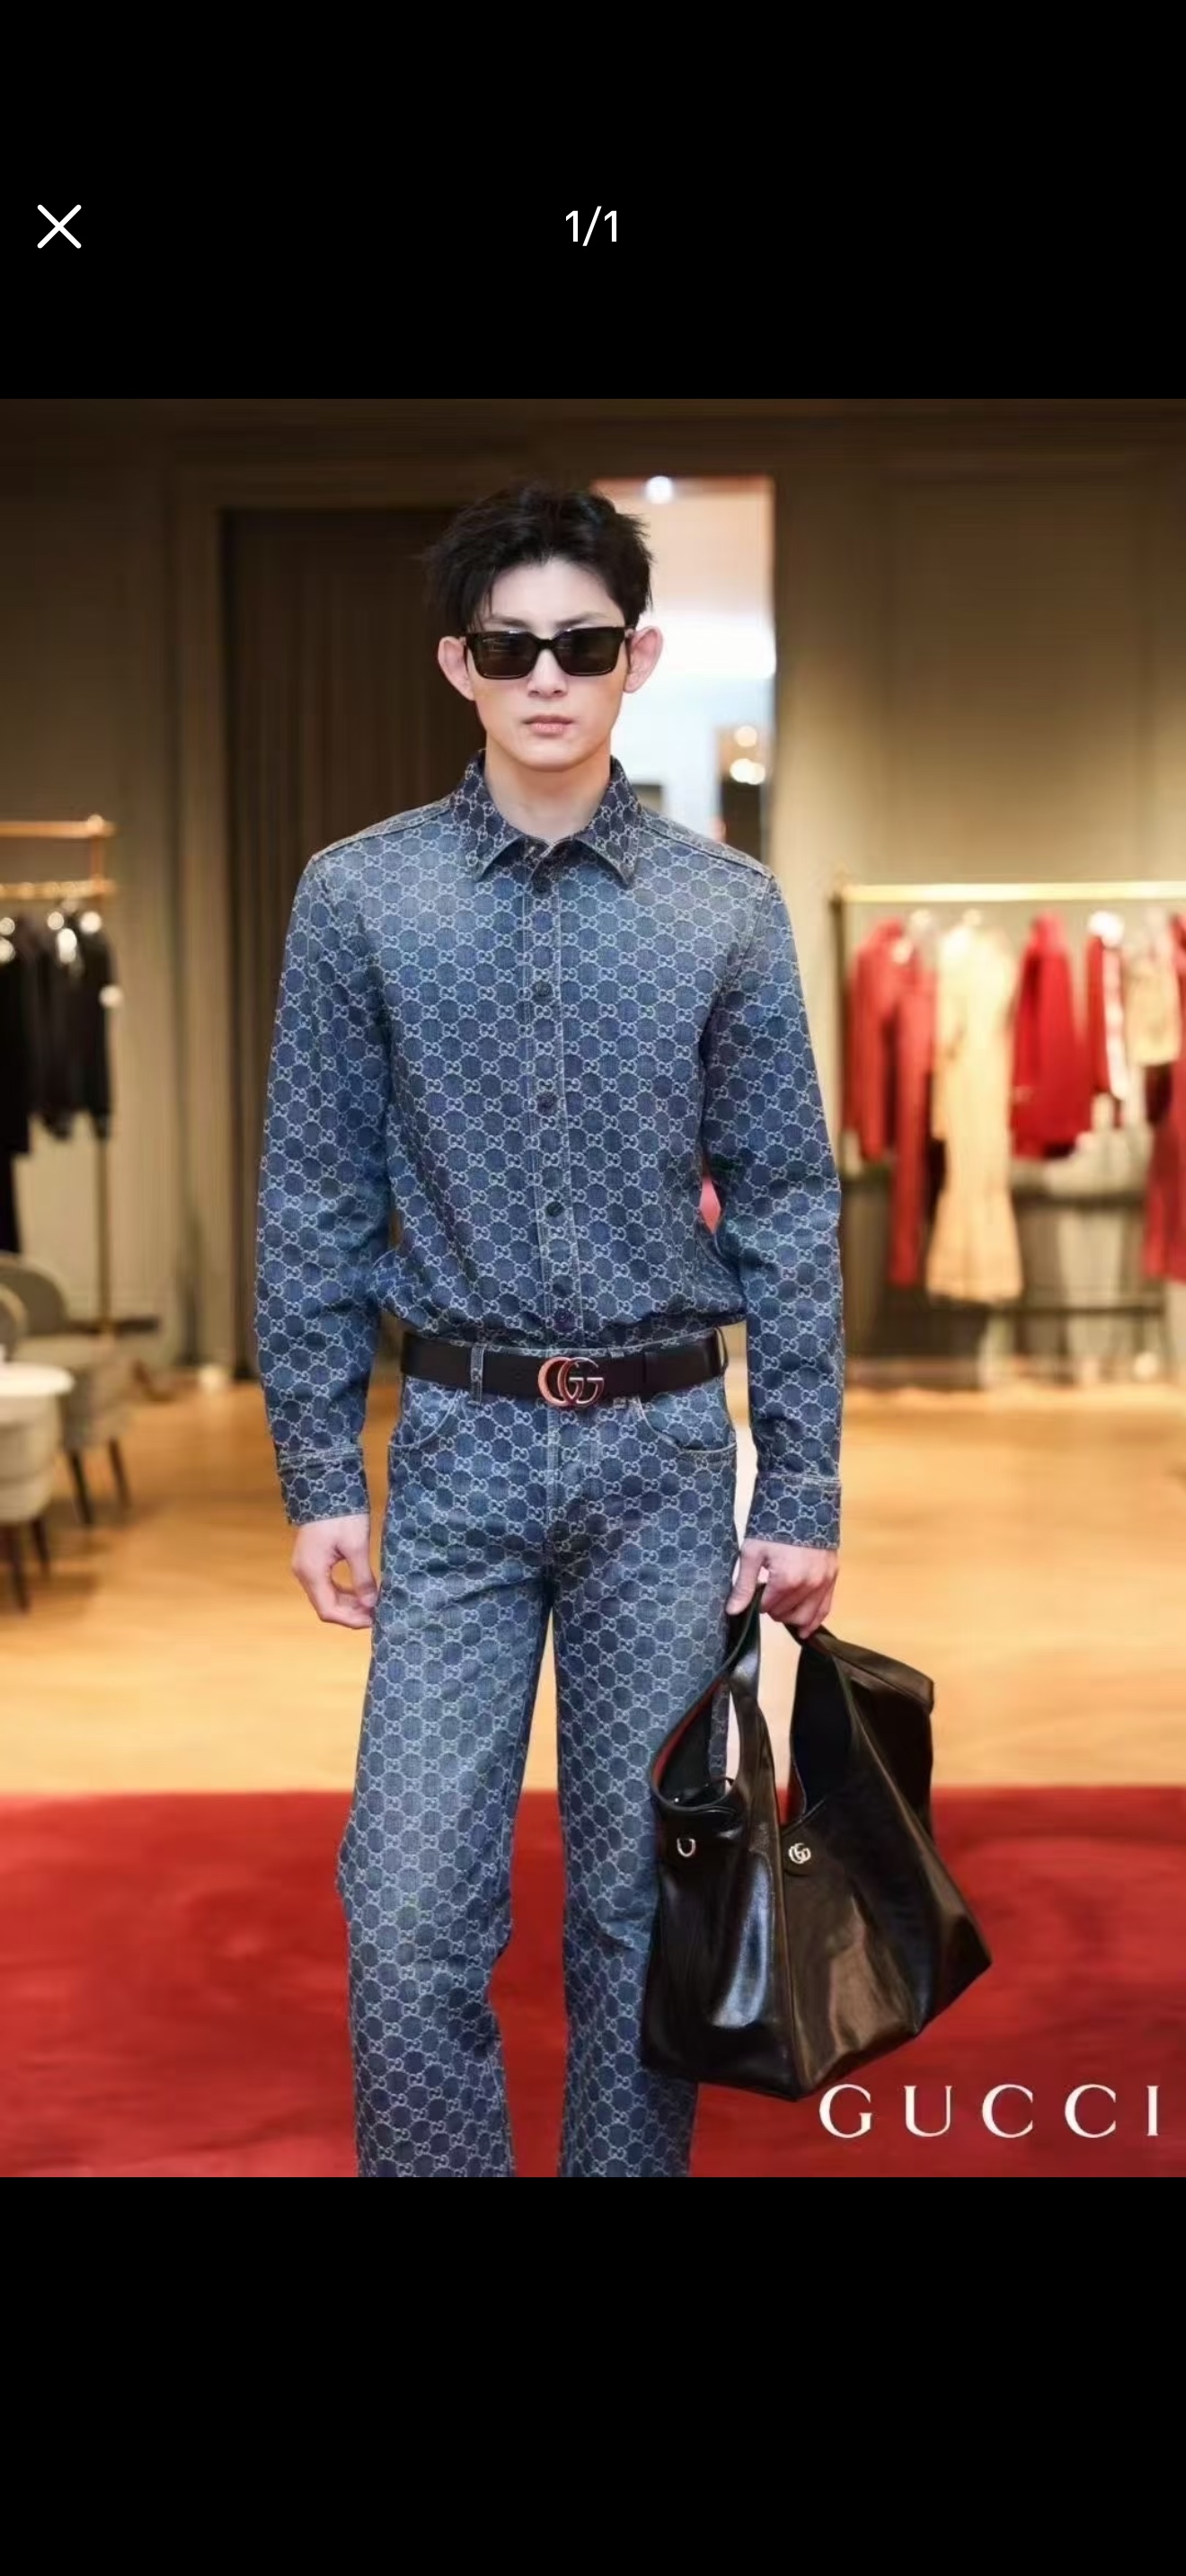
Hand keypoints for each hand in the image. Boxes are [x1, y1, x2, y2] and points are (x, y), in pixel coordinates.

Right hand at [291, 1514, 377, 1628]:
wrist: (326, 1485)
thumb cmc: (341, 1514)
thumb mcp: (357, 1546)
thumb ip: (362, 1578)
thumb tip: (371, 1603)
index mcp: (311, 1572)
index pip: (328, 1610)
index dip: (351, 1620)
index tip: (373, 1620)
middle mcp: (303, 1573)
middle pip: (326, 1606)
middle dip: (351, 1614)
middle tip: (377, 1614)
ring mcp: (306, 1566)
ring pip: (326, 1596)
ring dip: (348, 1604)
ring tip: (372, 1604)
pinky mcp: (312, 1560)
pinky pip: (326, 1584)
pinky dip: (343, 1592)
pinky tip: (361, 1592)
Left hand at [727, 1537, 837, 1636]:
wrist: (802, 1502)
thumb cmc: (773, 1526)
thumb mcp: (752, 1553)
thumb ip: (744, 1585)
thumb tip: (732, 1612)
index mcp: (787, 1580)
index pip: (768, 1607)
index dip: (759, 1602)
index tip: (757, 1589)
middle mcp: (809, 1585)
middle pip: (787, 1614)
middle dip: (774, 1609)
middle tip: (768, 1595)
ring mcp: (824, 1582)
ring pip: (807, 1617)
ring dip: (792, 1616)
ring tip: (783, 1606)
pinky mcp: (833, 1577)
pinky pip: (825, 1608)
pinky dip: (815, 1619)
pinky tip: (805, 1629)